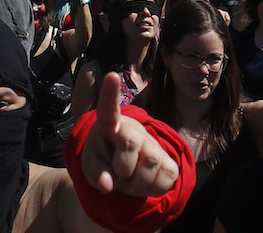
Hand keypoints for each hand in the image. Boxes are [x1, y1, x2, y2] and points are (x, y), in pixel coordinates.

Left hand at [80, 72, 179, 195]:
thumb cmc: (103, 160)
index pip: (108, 107)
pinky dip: (153, 188)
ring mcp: (153, 142)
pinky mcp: (170, 159)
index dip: (110, 92)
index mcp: (109, 124)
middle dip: (122, 167)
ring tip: (130, 179)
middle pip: (132, 142)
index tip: (111, 75)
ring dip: (138, 182)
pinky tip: (145, 182)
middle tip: (117, 174)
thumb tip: (108, 185)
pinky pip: (167, 176)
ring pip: (152, 161)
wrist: (122, 169)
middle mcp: (133, 128)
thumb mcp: (92, 168)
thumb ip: (96, 175)